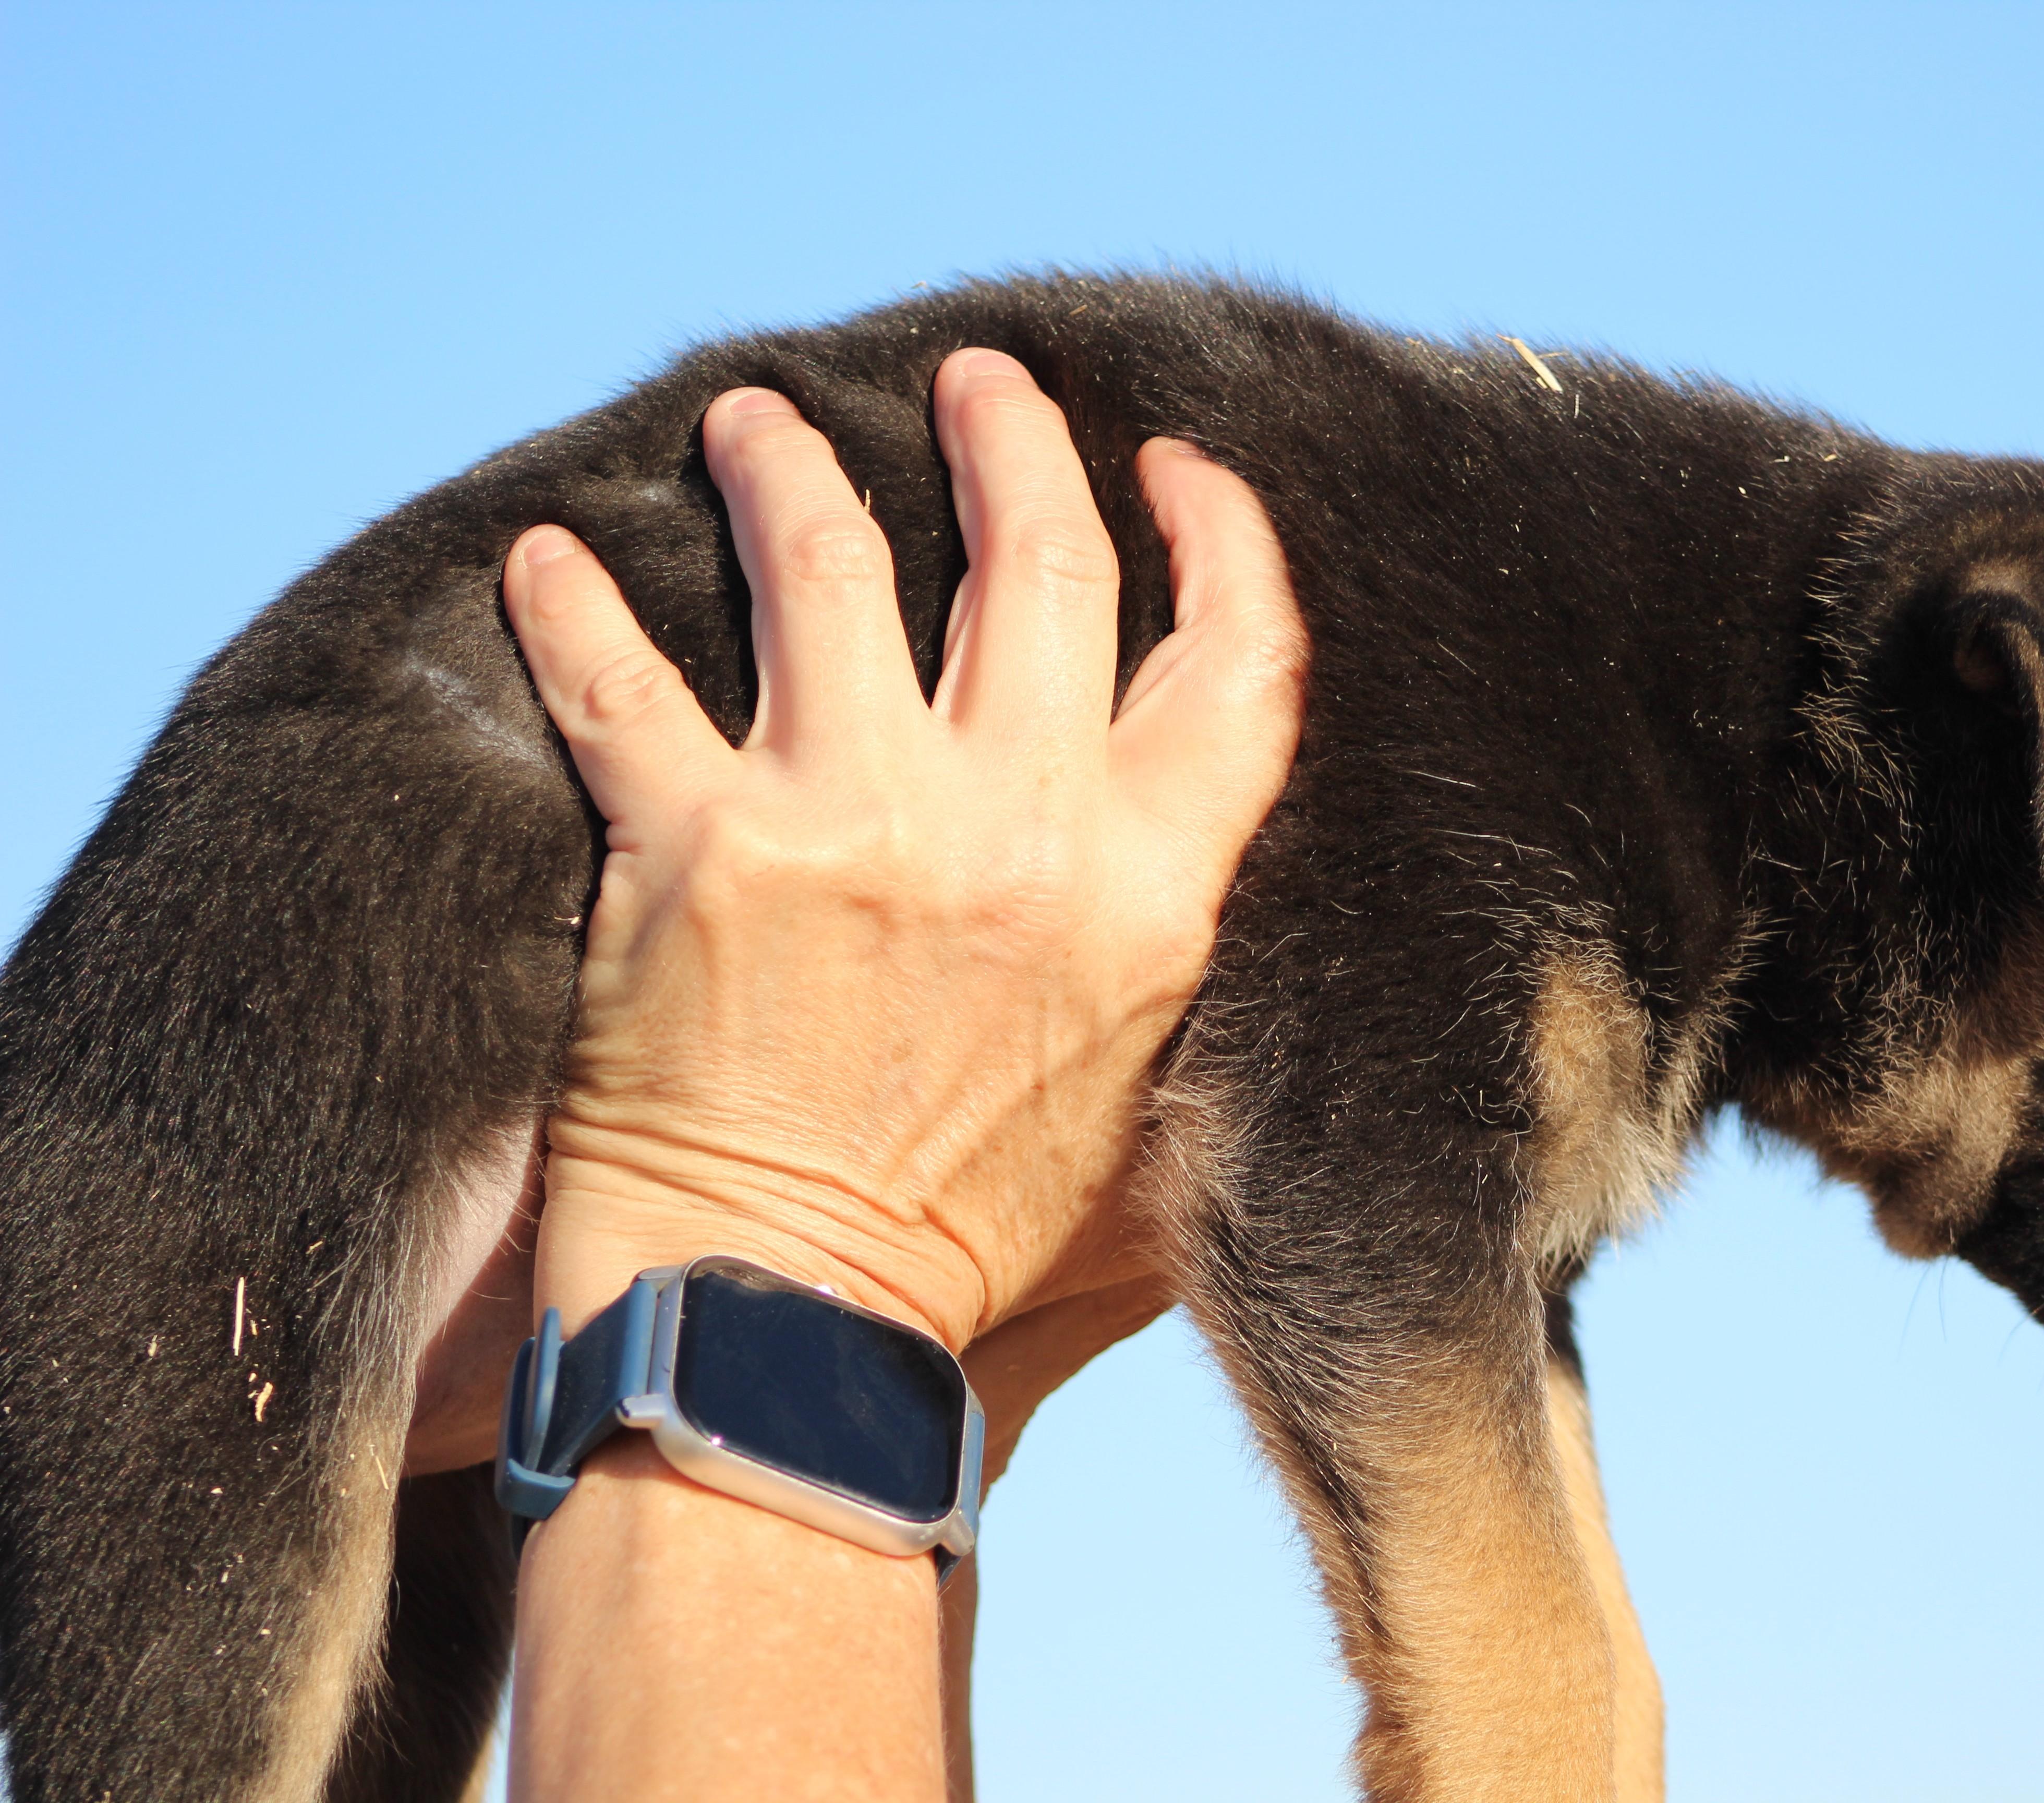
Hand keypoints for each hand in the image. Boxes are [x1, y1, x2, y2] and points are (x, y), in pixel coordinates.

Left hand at [499, 350, 1304, 1355]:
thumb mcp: (1143, 1097)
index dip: (1223, 540)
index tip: (1183, 470)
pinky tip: (546, 556)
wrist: (792, 1329)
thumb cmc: (965, 1232)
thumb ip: (1178, 955)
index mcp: (1151, 892)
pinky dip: (571, 604)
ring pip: (834, 560)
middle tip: (982, 384)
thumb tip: (1185, 847)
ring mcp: (856, 824)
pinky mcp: (694, 851)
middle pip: (1042, 561)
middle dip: (1017, 442)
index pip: (1235, 662)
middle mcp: (1020, 832)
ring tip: (759, 419)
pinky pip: (618, 677)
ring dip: (793, 465)